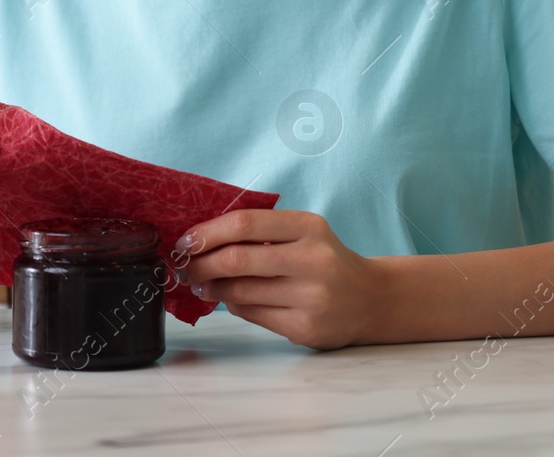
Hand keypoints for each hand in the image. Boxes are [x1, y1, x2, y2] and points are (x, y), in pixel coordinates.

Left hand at [175, 210, 383, 349]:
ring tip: (202, 284)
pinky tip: (231, 300)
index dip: (207, 233)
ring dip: (212, 288)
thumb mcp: (302, 234)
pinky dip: (233, 306)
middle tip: (184, 268)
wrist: (369, 299)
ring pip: (240, 291)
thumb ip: (260, 233)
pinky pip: (252, 315)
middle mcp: (313, 260)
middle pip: (237, 260)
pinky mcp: (305, 327)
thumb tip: (200, 242)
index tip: (185, 242)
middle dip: (200, 265)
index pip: (245, 224)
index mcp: (308, 227)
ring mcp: (311, 297)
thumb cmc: (324, 260)